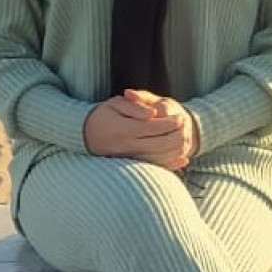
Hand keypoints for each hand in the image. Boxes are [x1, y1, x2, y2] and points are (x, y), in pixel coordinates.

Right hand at [83, 90, 197, 170]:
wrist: (85, 135)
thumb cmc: (103, 114)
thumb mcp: (116, 103)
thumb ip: (136, 107)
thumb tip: (154, 113)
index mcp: (123, 129)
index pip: (152, 127)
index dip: (168, 123)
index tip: (180, 116)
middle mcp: (126, 147)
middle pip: (158, 145)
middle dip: (175, 136)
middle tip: (185, 127)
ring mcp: (128, 160)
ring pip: (159, 159)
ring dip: (176, 150)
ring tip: (186, 139)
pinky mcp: (131, 167)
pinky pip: (155, 168)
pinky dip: (171, 165)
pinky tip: (183, 160)